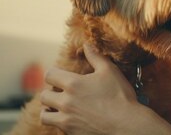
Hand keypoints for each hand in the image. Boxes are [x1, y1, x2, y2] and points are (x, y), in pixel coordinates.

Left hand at [39, 43, 170, 134]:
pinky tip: (68, 118)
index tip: (60, 76)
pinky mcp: (70, 133)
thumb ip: (95, 57)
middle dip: (51, 92)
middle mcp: (66, 102)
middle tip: (61, 92)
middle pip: (44, 95)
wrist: (126, 125)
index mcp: (73, 84)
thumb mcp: (109, 71)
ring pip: (44, 115)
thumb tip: (86, 44)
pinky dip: (57, 122)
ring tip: (57, 107)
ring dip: (49, 110)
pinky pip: (54, 127)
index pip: (49, 75)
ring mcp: (67, 120)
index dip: (53, 74)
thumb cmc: (119, 96)